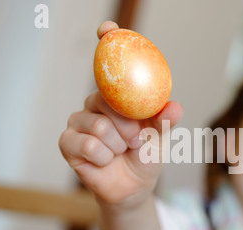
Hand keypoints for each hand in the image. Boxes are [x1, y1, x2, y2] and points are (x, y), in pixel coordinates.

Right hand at [59, 21, 182, 206]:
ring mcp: (78, 122)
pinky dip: (102, 156)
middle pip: (105, 99)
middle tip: (135, 140)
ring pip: (98, 126)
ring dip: (118, 145)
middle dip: (128, 126)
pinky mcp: (67, 142)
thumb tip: (175, 106)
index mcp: (116, 98)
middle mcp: (94, 104)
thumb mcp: (159, 138)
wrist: (133, 188)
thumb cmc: (145, 158)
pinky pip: (85, 143)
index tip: (108, 28)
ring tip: (121, 152)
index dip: (107, 43)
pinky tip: (104, 161)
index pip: (109, 65)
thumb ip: (164, 121)